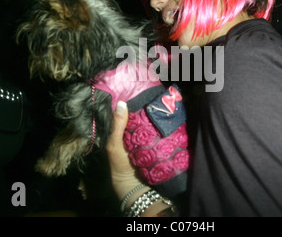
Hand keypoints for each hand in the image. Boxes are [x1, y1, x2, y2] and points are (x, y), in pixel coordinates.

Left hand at [106, 101, 172, 215]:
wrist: (133, 185)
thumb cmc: (119, 163)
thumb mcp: (115, 143)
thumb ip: (117, 125)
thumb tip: (121, 103)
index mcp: (122, 132)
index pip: (128, 115)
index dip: (134, 106)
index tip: (144, 96)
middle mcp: (134, 134)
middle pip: (141, 120)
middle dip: (148, 113)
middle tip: (156, 102)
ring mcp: (145, 140)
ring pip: (150, 126)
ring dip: (156, 121)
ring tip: (164, 110)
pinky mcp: (154, 146)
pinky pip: (158, 135)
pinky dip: (161, 130)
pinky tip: (167, 123)